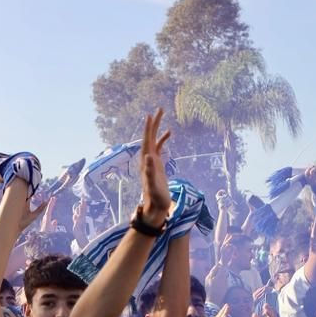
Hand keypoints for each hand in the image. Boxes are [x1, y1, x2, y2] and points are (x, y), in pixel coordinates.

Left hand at [135, 110, 173, 225]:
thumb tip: (148, 156)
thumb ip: (150, 171)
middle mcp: (147, 159)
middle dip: (153, 123)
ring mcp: (152, 161)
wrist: (155, 207)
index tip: (150, 114)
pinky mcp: (157, 165)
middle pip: (150, 137)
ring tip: (162, 115)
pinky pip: (159, 148)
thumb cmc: (155, 198)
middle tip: (159, 109)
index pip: (147, 140)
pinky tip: (168, 133)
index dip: (148, 128)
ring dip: (157, 128)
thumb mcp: (153, 185)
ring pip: (154, 140)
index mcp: (146, 161)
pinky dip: (163, 139)